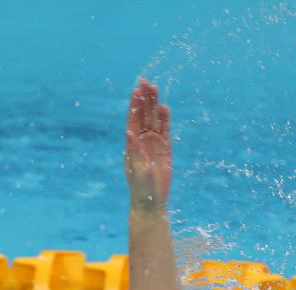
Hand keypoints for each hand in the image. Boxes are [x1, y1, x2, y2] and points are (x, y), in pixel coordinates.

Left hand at [125, 78, 171, 209]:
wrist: (151, 200)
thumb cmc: (140, 187)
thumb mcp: (136, 168)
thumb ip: (134, 151)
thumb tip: (129, 134)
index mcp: (131, 143)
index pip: (133, 119)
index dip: (134, 105)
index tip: (136, 90)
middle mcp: (142, 140)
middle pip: (144, 115)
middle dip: (145, 99)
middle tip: (147, 82)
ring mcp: (154, 144)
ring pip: (155, 120)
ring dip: (155, 105)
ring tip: (156, 89)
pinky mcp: (165, 150)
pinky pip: (165, 132)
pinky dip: (165, 120)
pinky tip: (165, 109)